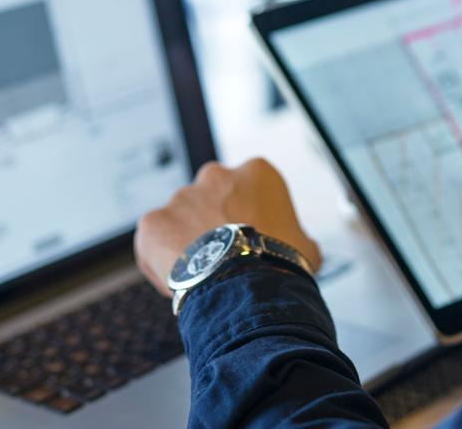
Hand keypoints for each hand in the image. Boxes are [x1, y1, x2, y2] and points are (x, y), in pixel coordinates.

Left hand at [134, 158, 320, 295]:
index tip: (252, 242)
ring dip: (189, 241)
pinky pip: (154, 241)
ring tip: (202, 275)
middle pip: (212, 198)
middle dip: (215, 223)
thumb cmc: (279, 265)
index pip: (250, 190)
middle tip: (225, 257)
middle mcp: (216, 176)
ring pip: (182, 220)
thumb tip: (303, 246)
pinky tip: (178, 282)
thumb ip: (298, 236)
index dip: (251, 219)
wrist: (246, 288)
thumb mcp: (307, 246)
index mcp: (256, 173)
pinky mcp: (154, 222)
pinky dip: (161, 259)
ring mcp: (182, 197)